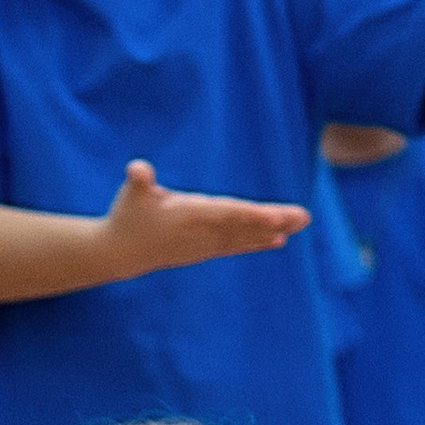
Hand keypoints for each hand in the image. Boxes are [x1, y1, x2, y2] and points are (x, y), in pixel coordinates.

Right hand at [103, 160, 309, 277]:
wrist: (121, 254)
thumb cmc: (127, 216)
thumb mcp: (130, 194)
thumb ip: (137, 181)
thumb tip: (137, 170)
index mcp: (190, 216)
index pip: (228, 214)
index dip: (253, 216)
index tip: (277, 218)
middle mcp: (203, 233)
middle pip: (244, 225)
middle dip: (274, 221)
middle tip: (303, 217)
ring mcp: (206, 244)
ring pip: (245, 236)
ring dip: (273, 230)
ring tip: (299, 224)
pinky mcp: (205, 249)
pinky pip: (238, 245)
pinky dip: (257, 242)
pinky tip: (279, 240)